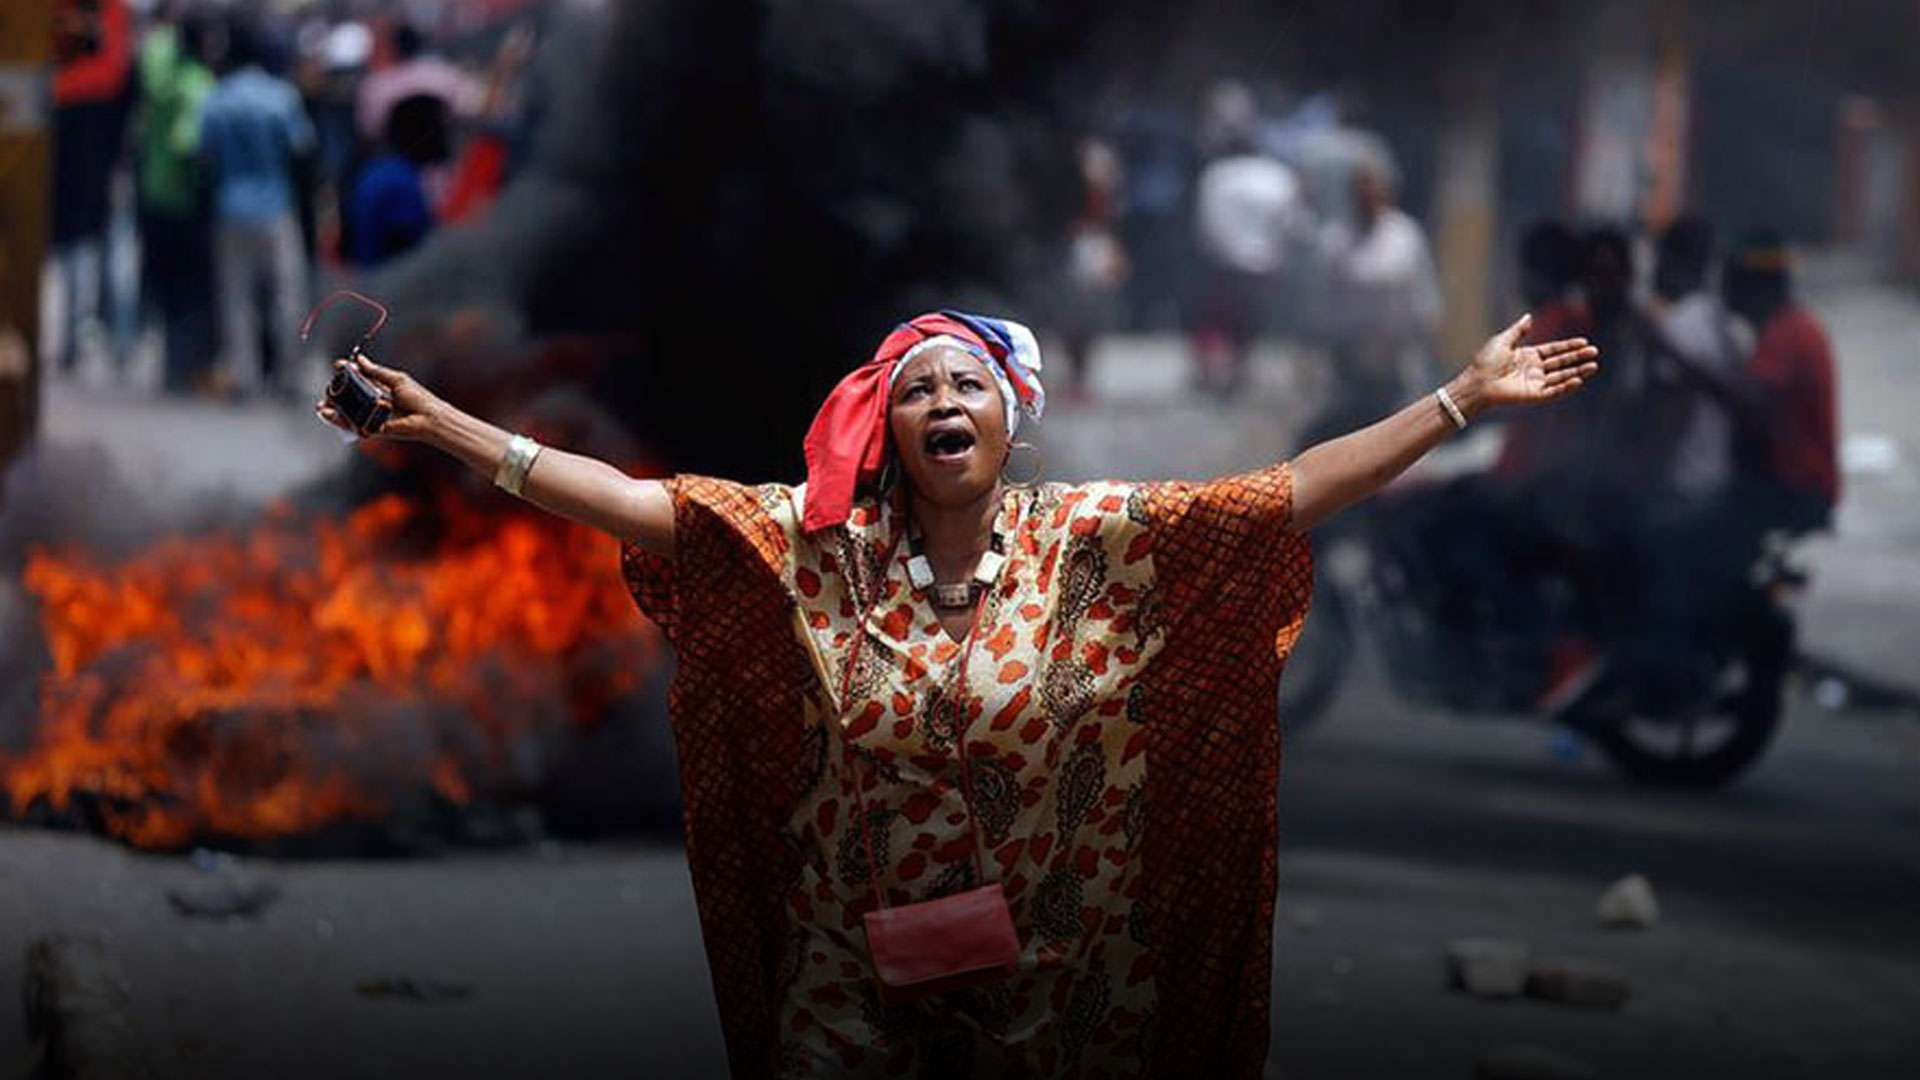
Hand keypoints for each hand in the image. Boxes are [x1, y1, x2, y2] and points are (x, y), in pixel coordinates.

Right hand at [314, 355, 444, 442]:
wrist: (429, 418)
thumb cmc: (418, 399)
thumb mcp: (396, 380)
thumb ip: (376, 372)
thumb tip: (359, 360)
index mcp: (379, 388)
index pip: (357, 379)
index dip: (346, 372)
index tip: (338, 366)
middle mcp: (373, 402)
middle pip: (348, 396)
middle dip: (335, 392)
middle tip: (330, 388)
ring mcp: (371, 415)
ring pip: (346, 411)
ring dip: (331, 408)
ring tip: (322, 404)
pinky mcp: (371, 429)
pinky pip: (352, 424)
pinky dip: (338, 420)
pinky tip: (327, 414)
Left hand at [1459, 313, 1600, 411]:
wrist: (1476, 383)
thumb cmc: (1485, 362)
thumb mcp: (1503, 341)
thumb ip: (1518, 331)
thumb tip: (1529, 317)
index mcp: (1528, 356)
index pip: (1554, 350)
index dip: (1569, 346)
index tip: (1584, 342)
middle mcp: (1534, 370)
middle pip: (1561, 363)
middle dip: (1578, 358)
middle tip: (1594, 352)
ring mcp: (1535, 383)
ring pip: (1561, 377)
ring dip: (1577, 372)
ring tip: (1593, 365)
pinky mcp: (1533, 395)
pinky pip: (1553, 391)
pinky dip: (1566, 387)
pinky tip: (1578, 380)